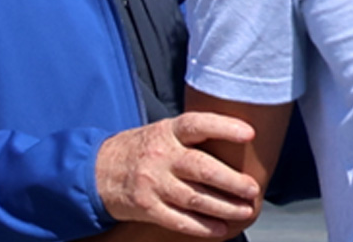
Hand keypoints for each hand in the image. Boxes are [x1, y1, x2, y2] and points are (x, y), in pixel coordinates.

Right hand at [95, 112, 258, 237]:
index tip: (248, 133)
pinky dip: (202, 226)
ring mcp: (153, 182)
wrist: (100, 170)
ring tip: (245, 210)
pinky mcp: (147, 207)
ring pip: (194, 197)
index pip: (196, 124)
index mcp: (166, 131)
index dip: (223, 126)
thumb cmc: (141, 148)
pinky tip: (220, 227)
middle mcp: (160, 155)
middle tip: (252, 188)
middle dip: (231, 180)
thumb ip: (190, 136)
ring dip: (224, 206)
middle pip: (200, 167)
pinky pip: (180, 220)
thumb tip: (234, 138)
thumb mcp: (162, 132)